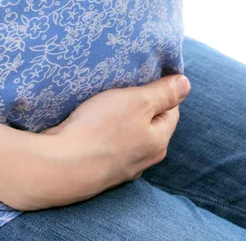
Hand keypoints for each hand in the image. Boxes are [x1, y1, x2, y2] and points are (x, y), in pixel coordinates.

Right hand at [0, 74, 190, 210]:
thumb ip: (164, 92)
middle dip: (139, 104)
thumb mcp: (137, 101)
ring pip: (127, 134)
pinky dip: (101, 132)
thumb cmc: (100, 129)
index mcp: (159, 141)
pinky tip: (88, 124)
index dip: (161, 88)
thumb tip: (186, 84)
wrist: (59, 167)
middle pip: (149, 122)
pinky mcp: (97, 170)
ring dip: (118, 119)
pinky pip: (107, 144)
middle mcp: (144, 158)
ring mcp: (120, 168)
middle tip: (121, 87)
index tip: (144, 74)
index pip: (171, 109)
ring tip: (102, 103)